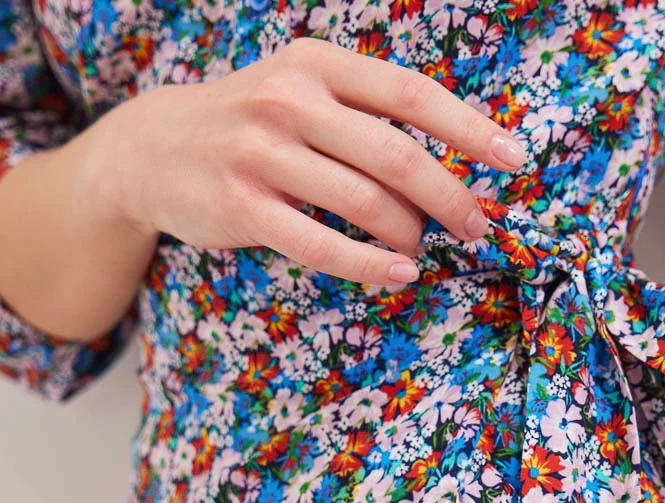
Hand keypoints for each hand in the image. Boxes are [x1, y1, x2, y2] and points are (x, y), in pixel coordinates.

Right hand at [93, 37, 526, 288]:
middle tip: (477, 226)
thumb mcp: (299, 93)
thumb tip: (447, 161)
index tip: (514, 158)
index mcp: (316, 65)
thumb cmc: (249, 128)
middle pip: (397, 154)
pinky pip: (322, 244)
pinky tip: (400, 275)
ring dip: (410, 234)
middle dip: (450, 195)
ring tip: (423, 250)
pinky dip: (369, 265)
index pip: (411, 93)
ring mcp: (262, 154)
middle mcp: (289, 100)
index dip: (469, 128)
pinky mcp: (242, 206)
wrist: (150, 150)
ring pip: (364, 201)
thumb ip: (361, 114)